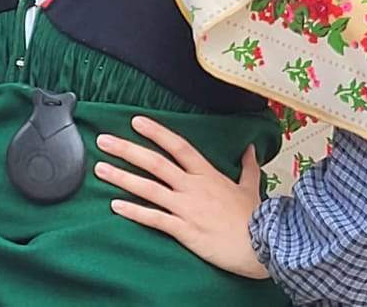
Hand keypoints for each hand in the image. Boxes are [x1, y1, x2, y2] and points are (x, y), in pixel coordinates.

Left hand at [96, 116, 270, 278]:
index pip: (179, 146)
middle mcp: (194, 187)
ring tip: (99, 168)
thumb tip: (250, 148)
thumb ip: (247, 167)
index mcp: (208, 175)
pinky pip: (154, 218)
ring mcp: (187, 208)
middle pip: (155, 163)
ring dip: (121, 177)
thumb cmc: (258, 219)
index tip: (136, 120)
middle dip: (126, 150)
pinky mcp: (185, 229)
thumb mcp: (251, 188)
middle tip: (102, 140)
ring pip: (148, 188)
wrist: (266, 246)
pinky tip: (115, 206)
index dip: (156, 132)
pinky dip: (134, 212)